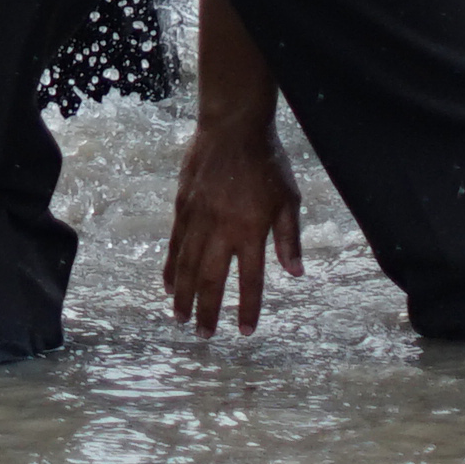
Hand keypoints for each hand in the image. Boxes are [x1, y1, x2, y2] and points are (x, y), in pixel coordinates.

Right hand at [168, 112, 306, 331]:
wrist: (232, 129)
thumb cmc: (267, 164)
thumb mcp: (290, 201)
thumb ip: (289, 239)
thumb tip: (296, 274)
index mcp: (251, 231)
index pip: (250, 280)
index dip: (247, 308)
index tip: (243, 331)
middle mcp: (221, 230)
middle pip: (210, 279)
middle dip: (207, 309)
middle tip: (202, 334)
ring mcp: (197, 219)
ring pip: (186, 265)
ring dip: (184, 295)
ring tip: (180, 317)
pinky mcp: (182, 207)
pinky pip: (174, 244)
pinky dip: (170, 267)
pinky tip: (168, 284)